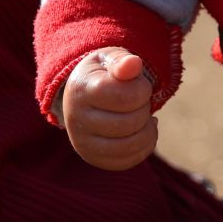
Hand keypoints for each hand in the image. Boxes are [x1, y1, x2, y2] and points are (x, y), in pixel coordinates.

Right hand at [60, 47, 157, 169]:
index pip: (125, 97)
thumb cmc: (104, 73)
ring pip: (129, 146)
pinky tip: (144, 131)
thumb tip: (133, 64)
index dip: (142, 90)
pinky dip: (145, 147)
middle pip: (129, 123)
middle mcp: (76, 120)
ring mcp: (82, 143)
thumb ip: (123, 61)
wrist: (83, 94)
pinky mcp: (92, 158)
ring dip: (147, 129)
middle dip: (144, 109)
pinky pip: (126, 162)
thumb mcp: (110, 59)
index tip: (138, 84)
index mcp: (81, 90)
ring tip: (143, 116)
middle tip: (139, 101)